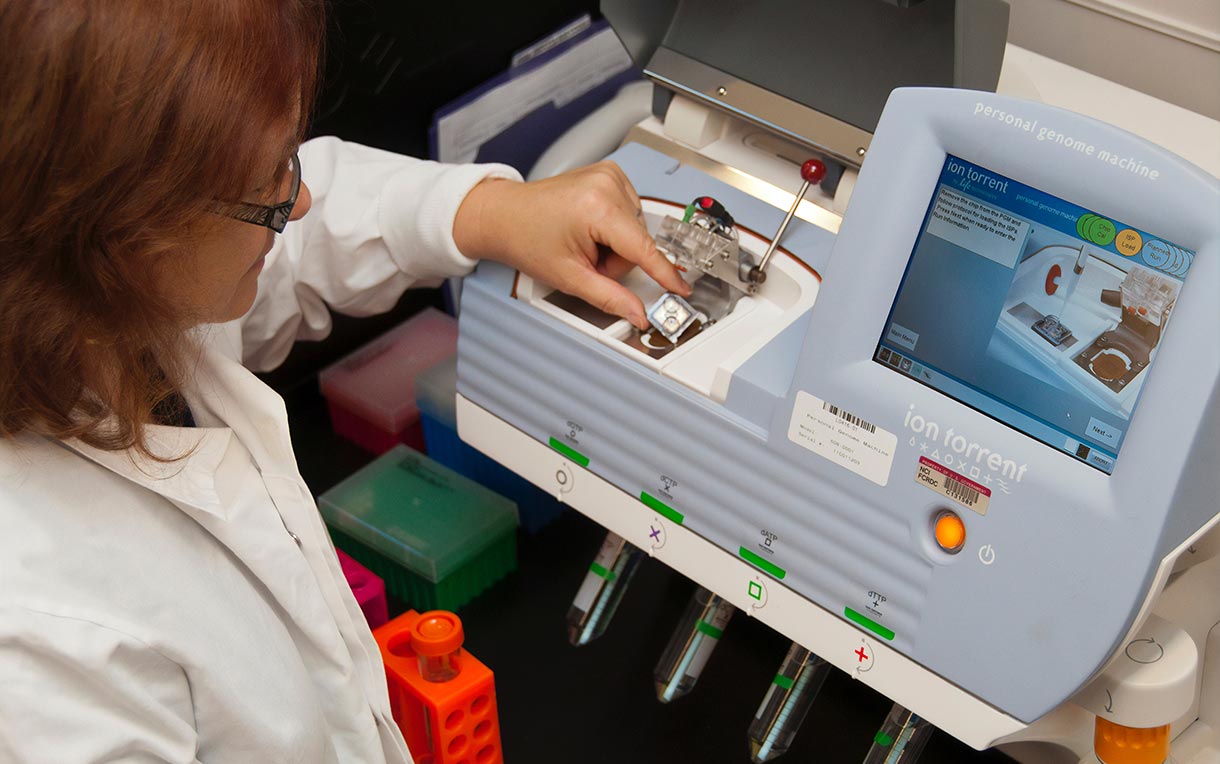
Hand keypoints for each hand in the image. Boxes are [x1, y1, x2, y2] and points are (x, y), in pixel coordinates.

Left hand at [453, 161, 691, 328]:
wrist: (504, 214)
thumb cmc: (526, 238)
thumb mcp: (569, 277)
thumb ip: (609, 298)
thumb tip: (637, 313)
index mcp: (597, 207)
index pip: (643, 247)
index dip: (664, 273)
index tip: (681, 288)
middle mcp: (607, 184)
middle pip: (638, 240)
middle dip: (617, 260)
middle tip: (586, 260)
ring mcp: (609, 175)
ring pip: (635, 228)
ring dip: (615, 244)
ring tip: (584, 242)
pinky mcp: (609, 174)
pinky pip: (628, 212)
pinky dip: (613, 227)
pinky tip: (589, 228)